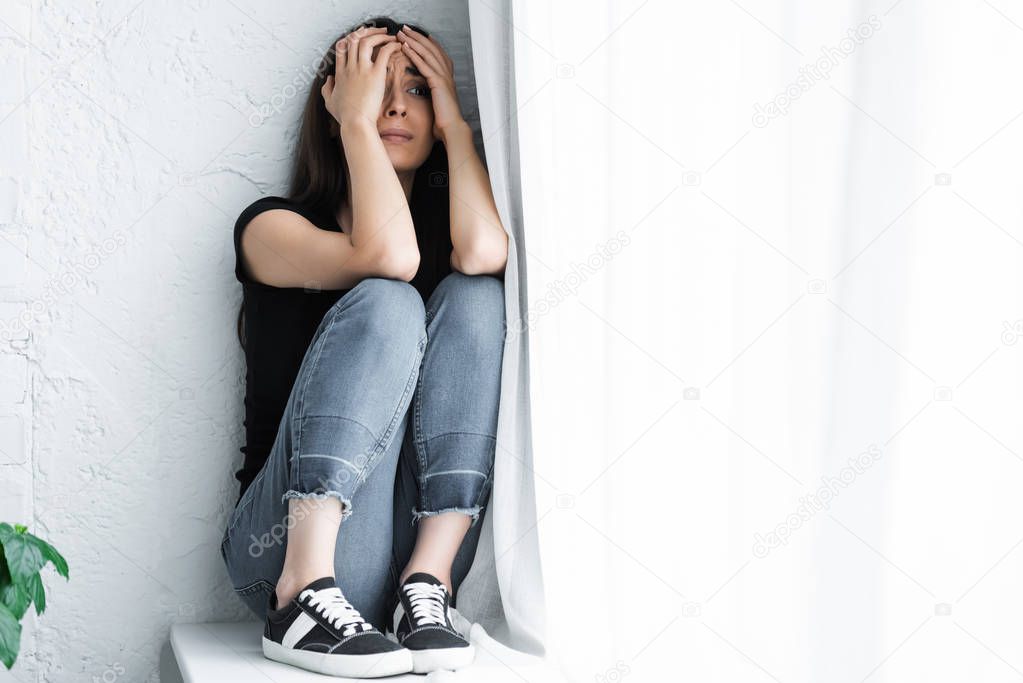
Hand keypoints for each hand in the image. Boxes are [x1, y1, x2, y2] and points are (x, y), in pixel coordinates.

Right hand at [321, 26, 401, 127]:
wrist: (356, 123)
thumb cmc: (345, 117)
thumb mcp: (329, 102)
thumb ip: (327, 88)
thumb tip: (328, 79)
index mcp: (340, 73)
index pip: (341, 47)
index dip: (350, 38)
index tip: (360, 37)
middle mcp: (350, 68)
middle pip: (353, 39)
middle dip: (366, 31)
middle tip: (378, 31)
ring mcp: (362, 70)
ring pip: (367, 41)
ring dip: (378, 34)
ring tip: (389, 35)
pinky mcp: (375, 75)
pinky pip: (384, 52)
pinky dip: (391, 45)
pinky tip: (397, 45)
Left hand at [396, 26, 465, 140]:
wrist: (452, 129)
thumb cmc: (444, 122)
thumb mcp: (437, 106)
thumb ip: (432, 99)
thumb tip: (424, 102)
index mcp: (446, 79)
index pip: (438, 55)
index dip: (428, 43)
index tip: (419, 35)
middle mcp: (446, 75)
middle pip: (432, 49)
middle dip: (418, 37)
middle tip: (406, 29)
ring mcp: (443, 77)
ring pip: (427, 53)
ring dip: (413, 41)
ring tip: (402, 33)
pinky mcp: (438, 82)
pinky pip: (424, 64)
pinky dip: (414, 54)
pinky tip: (405, 47)